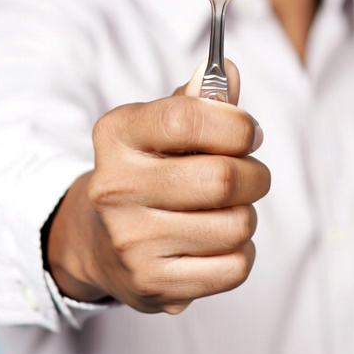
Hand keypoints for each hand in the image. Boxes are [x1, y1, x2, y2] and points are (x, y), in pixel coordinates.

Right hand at [46, 60, 269, 313]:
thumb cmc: (147, 169)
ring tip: (227, 209)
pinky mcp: (153, 284)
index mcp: (117, 135)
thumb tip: (228, 70)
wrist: (99, 240)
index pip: (185, 119)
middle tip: (249, 173)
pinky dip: (241, 252)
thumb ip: (200, 98)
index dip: (234, 124)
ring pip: (236, 225)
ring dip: (247, 214)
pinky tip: (219, 241)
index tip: (248, 132)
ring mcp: (132, 241)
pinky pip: (234, 267)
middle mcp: (116, 187)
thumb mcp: (160, 125)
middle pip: (221, 179)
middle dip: (254, 175)